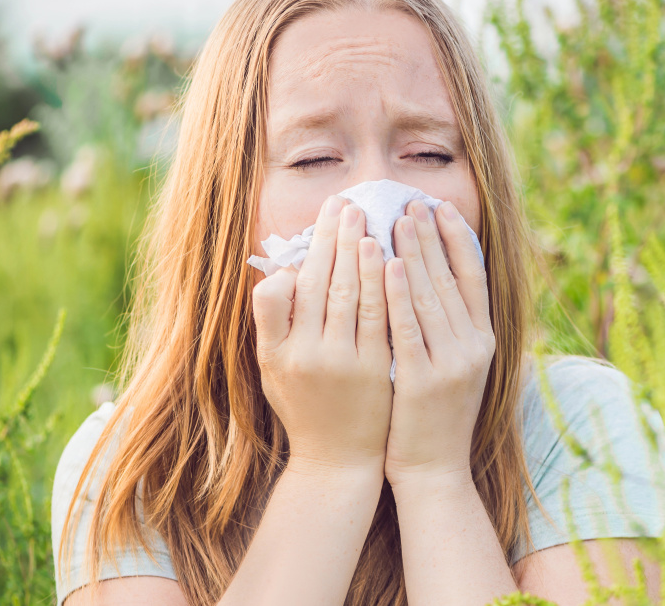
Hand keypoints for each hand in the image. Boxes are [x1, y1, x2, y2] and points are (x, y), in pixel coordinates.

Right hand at [251, 195, 392, 473]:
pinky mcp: (376, 370)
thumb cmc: (304, 407)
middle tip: (348, 202)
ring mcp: (344, 363)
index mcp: (277, 350)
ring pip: (354, 295)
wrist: (337, 461)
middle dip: (336, 238)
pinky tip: (393, 257)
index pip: (290, 286)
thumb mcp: (272, 368)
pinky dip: (385, 285)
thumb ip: (272, 321)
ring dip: (362, 252)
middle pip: (324, 282)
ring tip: (370, 219)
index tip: (324, 217)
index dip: (310, 248)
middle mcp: (307, 355)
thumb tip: (282, 270)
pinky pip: (382, 318)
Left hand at [383, 199, 495, 488]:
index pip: (474, 277)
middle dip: (430, 236)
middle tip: (410, 200)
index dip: (458, 239)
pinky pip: (410, 327)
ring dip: (414, 253)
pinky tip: (388, 263)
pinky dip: (399, 293)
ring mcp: (451, 364)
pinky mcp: (424, 381)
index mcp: (484, 341)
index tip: (441, 206)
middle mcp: (474, 347)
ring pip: (430, 296)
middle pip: (450, 279)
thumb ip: (451, 326)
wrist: (434, 470)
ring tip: (397, 219)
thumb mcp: (457, 367)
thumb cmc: (435, 415)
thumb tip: (435, 276)